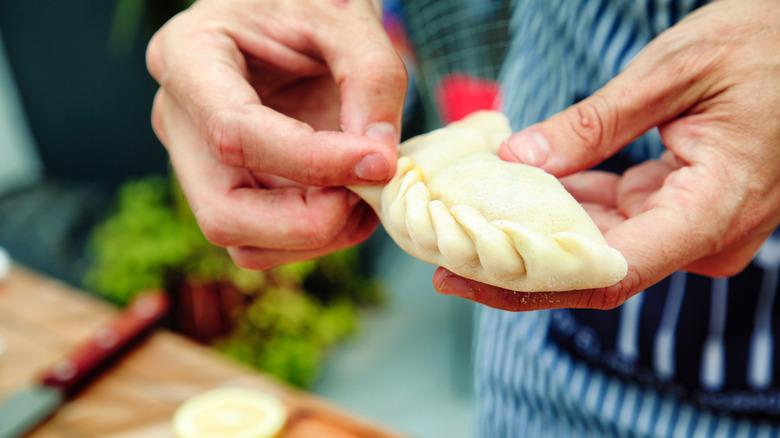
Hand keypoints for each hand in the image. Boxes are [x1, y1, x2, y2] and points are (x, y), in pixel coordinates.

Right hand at [146, 0, 406, 268]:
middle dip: (308, 222)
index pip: (234, 133)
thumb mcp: (346, 15)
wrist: (293, 10)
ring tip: (367, 191)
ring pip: (245, 243)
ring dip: (318, 236)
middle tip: (368, 192)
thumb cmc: (309, 1)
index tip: (380, 162)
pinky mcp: (234, 189)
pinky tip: (352, 198)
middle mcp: (180, 121)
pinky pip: (268, 242)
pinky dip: (318, 236)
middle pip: (223, 214)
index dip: (313, 161)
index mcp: (187, 57)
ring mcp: (202, 164)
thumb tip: (379, 163)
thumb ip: (372, 77)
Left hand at [434, 0, 779, 310]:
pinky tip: (517, 194)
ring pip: (601, 246)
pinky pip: (616, 219)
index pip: (608, 273)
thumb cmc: (762, 45)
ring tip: (466, 226)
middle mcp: (705, 235)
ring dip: (537, 236)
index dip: (530, 283)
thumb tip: (519, 162)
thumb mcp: (672, 74)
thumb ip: (594, 125)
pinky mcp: (683, 208)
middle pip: (595, 269)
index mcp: (711, 209)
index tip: (465, 277)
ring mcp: (695, 225)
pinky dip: (567, 208)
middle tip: (444, 254)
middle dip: (519, 264)